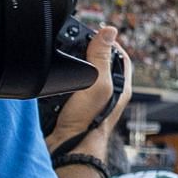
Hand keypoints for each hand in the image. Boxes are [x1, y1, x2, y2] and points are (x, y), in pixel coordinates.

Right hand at [48, 26, 132, 152]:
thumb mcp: (97, 83)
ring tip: (65, 52)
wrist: (69, 146)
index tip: (95, 31)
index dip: (110, 41)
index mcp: (121, 86)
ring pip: (84, 73)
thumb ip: (102, 58)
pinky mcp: (75, 104)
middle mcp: (108, 92)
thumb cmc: (88, 120)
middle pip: (101, 62)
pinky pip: (70, 85)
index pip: (120, 55)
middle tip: (76, 39)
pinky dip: (63, 77)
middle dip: (89, 50)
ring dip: (74, 63)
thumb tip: (109, 31)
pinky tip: (56, 74)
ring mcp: (91, 99)